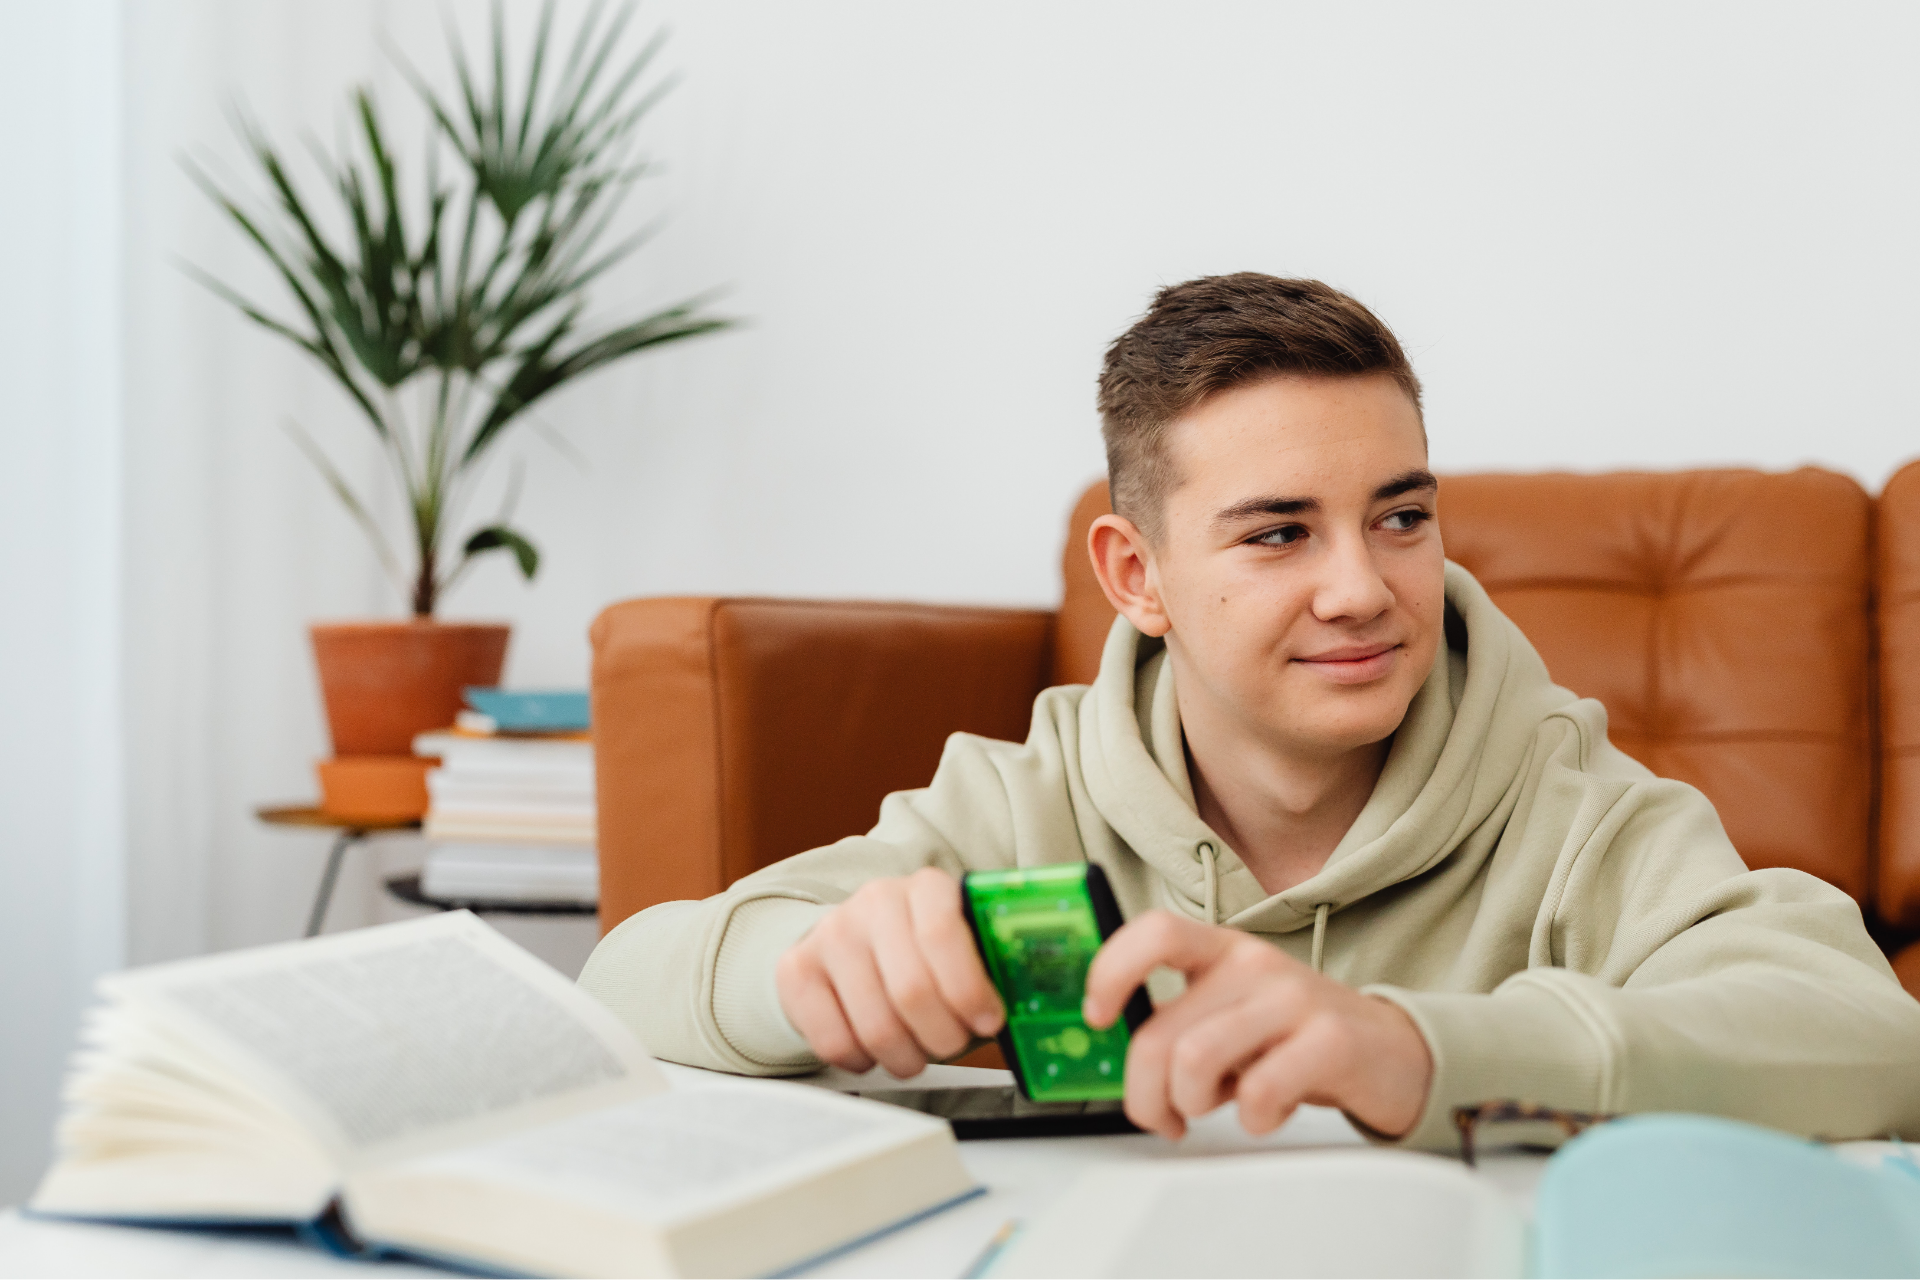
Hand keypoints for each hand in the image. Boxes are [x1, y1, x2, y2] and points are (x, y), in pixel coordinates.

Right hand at [775, 868, 1004, 1076]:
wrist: (856, 941)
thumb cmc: (926, 954)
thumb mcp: (967, 945)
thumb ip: (997, 966)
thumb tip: (1042, 1006)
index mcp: (926, 889)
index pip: (943, 934)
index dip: (969, 989)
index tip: (989, 1021)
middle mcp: (874, 902)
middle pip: (911, 990)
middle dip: (943, 1036)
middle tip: (953, 1044)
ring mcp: (831, 934)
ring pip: (875, 1025)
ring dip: (906, 1057)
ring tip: (918, 1053)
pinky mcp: (796, 970)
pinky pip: (833, 1041)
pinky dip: (862, 1060)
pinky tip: (875, 1049)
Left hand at [1083, 911, 1431, 1139]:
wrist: (1393, 1053)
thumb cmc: (1297, 1039)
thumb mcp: (1232, 1013)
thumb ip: (1181, 1022)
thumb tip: (1121, 1060)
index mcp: (1222, 951)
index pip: (1154, 932)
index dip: (1111, 971)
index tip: (1098, 1017)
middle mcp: (1254, 964)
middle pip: (1160, 1032)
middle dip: (1146, 1094)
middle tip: (1163, 1116)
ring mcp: (1294, 998)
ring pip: (1195, 1062)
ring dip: (1194, 1105)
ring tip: (1220, 1106)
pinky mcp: (1330, 1040)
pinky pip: (1258, 1093)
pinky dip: (1253, 1119)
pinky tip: (1269, 1111)